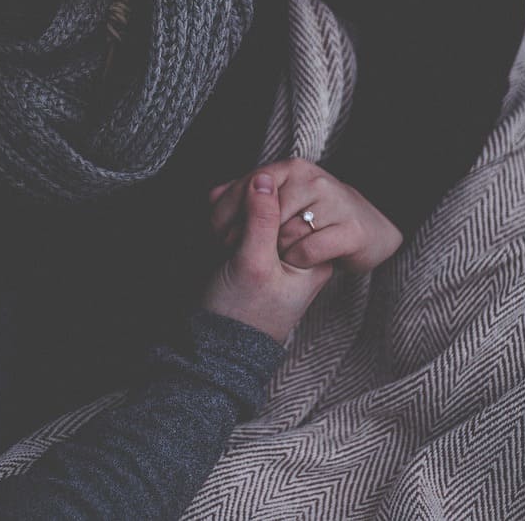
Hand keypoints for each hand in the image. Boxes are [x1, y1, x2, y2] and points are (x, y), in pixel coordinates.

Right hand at [202, 172, 332, 342]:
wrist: (217, 346)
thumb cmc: (241, 313)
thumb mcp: (253, 264)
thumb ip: (261, 220)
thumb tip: (263, 178)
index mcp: (312, 256)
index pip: (292, 205)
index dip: (260, 205)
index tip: (238, 232)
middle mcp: (298, 250)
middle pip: (274, 204)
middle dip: (243, 210)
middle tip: (225, 240)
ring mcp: (274, 251)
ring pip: (255, 210)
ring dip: (230, 215)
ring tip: (218, 243)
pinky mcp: (252, 251)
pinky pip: (242, 221)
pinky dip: (225, 221)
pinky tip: (213, 233)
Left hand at [209, 159, 402, 274]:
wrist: (373, 231)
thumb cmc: (318, 218)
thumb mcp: (280, 204)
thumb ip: (246, 199)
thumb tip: (211, 194)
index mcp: (292, 167)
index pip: (247, 186)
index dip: (224, 212)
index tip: (214, 236)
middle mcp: (313, 178)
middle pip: (262, 210)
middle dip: (241, 236)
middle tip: (233, 253)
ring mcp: (334, 202)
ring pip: (284, 232)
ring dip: (269, 252)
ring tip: (265, 259)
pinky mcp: (352, 231)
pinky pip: (308, 250)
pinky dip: (295, 261)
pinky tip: (292, 264)